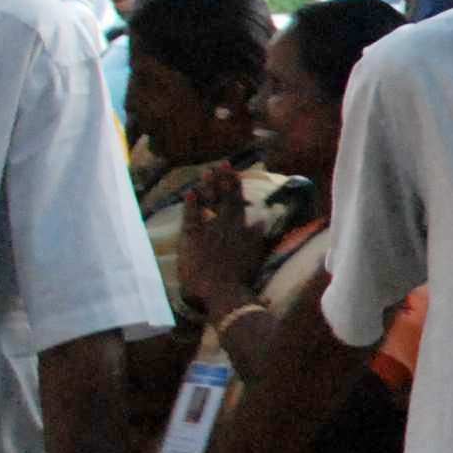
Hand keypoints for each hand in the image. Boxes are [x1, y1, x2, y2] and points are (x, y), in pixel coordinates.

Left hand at [177, 171, 270, 315]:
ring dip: (208, 186)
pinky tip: (190, 191)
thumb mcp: (255, 254)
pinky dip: (191, 204)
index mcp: (242, 229)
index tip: (234, 171)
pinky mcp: (192, 238)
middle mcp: (226, 225)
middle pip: (225, 198)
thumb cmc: (240, 277)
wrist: (222, 289)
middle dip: (223, 179)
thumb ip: (258, 235)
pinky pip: (191, 216)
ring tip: (208, 171)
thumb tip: (262, 217)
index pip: (239, 202)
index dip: (236, 186)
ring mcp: (208, 229)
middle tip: (222, 162)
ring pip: (209, 203)